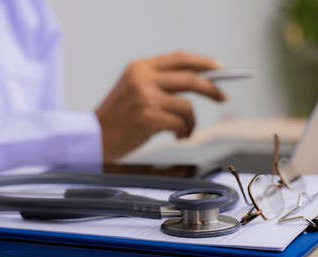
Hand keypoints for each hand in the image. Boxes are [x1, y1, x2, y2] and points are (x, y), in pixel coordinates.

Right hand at [95, 52, 224, 160]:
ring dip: (191, 122)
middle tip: (223, 98)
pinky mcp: (149, 118)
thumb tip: (195, 83)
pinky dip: (184, 132)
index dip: (202, 62)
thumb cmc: (117, 118)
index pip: (179, 59)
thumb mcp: (133, 89)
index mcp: (139, 68)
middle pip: (190, 78)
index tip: (219, 69)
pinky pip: (181, 124)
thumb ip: (159, 83)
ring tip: (184, 131)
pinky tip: (178, 136)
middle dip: (212, 89)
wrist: (95, 138)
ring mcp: (146, 98)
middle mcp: (143, 79)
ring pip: (187, 107)